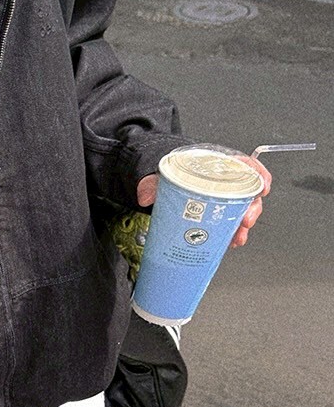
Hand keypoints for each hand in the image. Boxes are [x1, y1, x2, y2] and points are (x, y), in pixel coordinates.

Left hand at [136, 157, 272, 247]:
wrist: (165, 182)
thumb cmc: (172, 174)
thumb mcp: (162, 175)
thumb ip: (151, 183)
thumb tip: (144, 196)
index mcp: (217, 165)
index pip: (246, 164)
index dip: (259, 174)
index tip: (263, 187)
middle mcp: (225, 181)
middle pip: (249, 191)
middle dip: (252, 208)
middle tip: (245, 221)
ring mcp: (224, 198)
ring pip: (243, 209)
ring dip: (243, 225)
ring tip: (237, 237)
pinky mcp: (219, 213)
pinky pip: (232, 222)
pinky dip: (233, 233)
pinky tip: (230, 241)